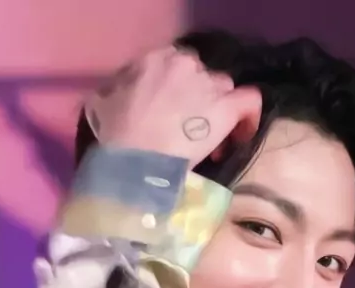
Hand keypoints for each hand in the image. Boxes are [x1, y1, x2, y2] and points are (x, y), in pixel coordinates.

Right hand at [86, 47, 260, 168]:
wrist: (133, 163)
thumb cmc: (113, 138)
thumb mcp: (104, 102)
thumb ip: (121, 89)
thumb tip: (125, 92)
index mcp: (155, 58)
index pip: (176, 66)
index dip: (178, 90)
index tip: (173, 115)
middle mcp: (184, 64)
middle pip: (202, 77)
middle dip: (198, 102)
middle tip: (189, 131)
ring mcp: (207, 85)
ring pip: (224, 90)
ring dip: (218, 111)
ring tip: (209, 140)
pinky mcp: (225, 108)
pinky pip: (250, 101)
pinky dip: (249, 117)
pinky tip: (240, 136)